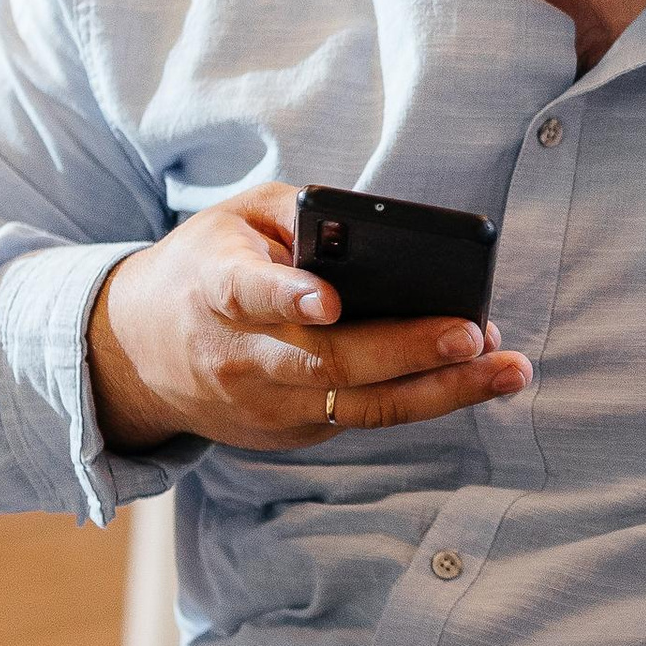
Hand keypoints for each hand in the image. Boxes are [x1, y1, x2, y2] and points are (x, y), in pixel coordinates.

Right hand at [86, 184, 532, 455]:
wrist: (138, 353)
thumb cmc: (207, 265)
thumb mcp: (236, 218)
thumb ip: (298, 213)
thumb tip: (373, 224)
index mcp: (217, 289)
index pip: (250, 294)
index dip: (289, 298)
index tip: (330, 301)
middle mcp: (241, 356)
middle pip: (329, 361)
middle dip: (406, 349)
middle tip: (472, 333)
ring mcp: (266, 405)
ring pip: (360, 404)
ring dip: (442, 390)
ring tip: (508, 369)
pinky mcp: (291, 432)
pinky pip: (365, 417)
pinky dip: (425, 397)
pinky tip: (478, 377)